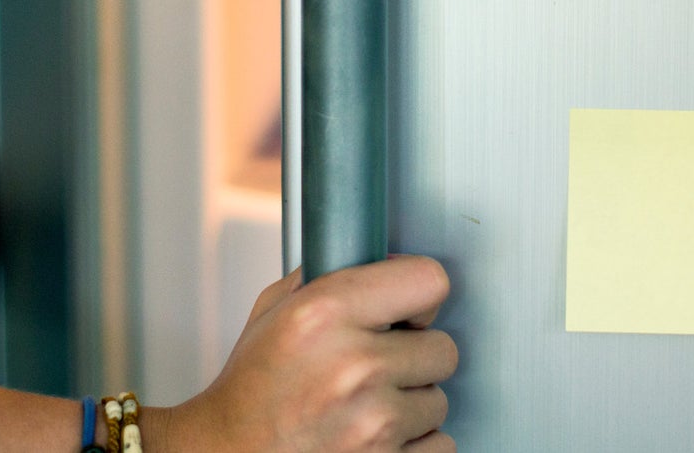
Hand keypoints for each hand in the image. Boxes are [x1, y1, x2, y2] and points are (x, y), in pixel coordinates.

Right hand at [149, 254, 457, 452]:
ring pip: (438, 401)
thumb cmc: (250, 391)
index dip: (421, 295)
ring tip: (369, 404)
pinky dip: (416, 445)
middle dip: (416, 355)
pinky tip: (380, 437)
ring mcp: (373, 424)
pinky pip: (440, 447)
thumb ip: (325, 277)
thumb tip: (376, 259)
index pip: (427, 280)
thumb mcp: (273, 310)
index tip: (411, 307)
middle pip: (443, 348)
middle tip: (382, 363)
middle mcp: (354, 366)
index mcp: (325, 313)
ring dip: (412, 403)